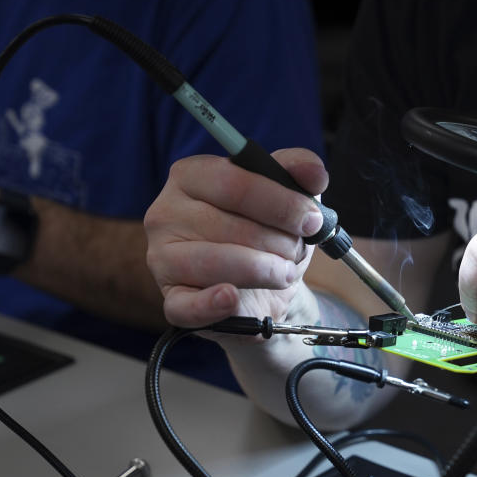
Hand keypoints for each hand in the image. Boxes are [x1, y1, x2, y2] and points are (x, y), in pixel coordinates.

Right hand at [144, 148, 328, 332]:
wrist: (262, 288)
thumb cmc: (267, 235)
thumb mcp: (287, 197)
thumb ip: (298, 171)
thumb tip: (314, 172)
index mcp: (191, 176)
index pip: (233, 182)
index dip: (281, 203)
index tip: (312, 220)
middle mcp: (167, 213)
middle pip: (230, 225)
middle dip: (279, 241)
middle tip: (296, 250)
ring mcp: (162, 258)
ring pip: (215, 262)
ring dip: (264, 270)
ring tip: (283, 273)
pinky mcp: (171, 299)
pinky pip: (185, 305)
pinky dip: (211, 303)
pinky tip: (231, 297)